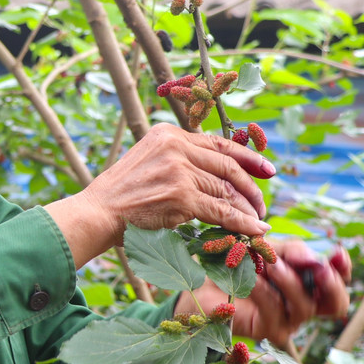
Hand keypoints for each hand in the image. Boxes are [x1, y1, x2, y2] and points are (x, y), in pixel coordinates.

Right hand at [47, 124, 275, 264]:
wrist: (98, 212)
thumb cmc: (121, 195)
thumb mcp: (149, 162)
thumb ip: (178, 159)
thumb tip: (217, 174)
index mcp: (168, 133)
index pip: (218, 143)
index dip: (247, 157)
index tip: (266, 169)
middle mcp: (176, 146)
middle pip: (227, 165)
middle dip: (252, 185)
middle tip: (264, 202)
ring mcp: (179, 171)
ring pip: (226, 190)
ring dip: (247, 208)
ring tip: (259, 220)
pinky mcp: (181, 196)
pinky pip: (221, 211)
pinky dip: (242, 222)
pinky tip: (254, 229)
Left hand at [190, 241, 351, 346]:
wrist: (200, 285)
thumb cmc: (236, 265)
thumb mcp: (268, 250)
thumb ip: (291, 251)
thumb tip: (313, 258)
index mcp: (308, 285)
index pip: (338, 281)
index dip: (343, 269)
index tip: (336, 252)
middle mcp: (302, 305)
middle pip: (336, 304)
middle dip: (331, 284)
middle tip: (318, 267)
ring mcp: (287, 321)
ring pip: (304, 307)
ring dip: (290, 282)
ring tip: (272, 265)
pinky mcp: (267, 331)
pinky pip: (274, 311)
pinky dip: (265, 291)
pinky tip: (253, 278)